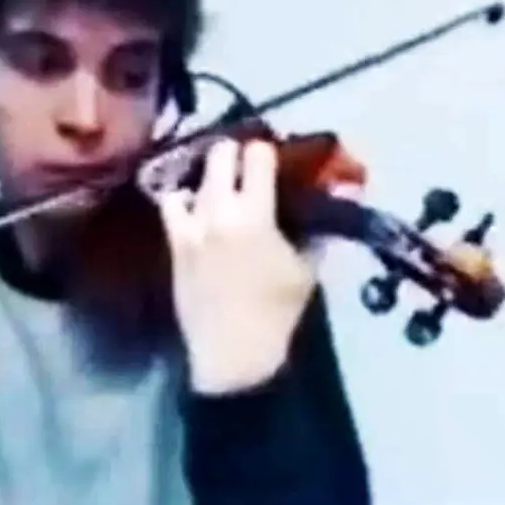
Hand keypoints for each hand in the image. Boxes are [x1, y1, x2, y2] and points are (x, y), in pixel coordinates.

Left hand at [155, 137, 314, 393]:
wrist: (232, 353)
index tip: (276, 159)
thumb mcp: (306, 268)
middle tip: (248, 165)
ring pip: (191, 178)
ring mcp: (189, 227)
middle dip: (235, 153)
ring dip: (208, 177)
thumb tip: (332, 199)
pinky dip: (184, 199)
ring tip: (221, 187)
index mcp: (254, 214)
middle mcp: (217, 211)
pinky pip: (172, 205)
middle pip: (219, 155)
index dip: (268, 151)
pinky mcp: (173, 244)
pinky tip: (197, 208)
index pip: (256, 155)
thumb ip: (314, 229)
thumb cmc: (277, 311)